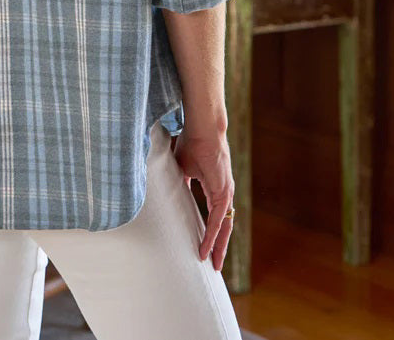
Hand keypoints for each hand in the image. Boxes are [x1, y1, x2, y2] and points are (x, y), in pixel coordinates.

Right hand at [172, 130, 234, 271]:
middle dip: (219, 246)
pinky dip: (211, 236)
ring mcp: (226, 193)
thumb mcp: (183, 167)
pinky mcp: (223, 193)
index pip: (216, 215)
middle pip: (223, 226)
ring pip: (223, 227)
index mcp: (216, 187)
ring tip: (212, 264)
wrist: (202, 128)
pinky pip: (217, 221)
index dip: (212, 232)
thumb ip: (180, 181)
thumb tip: (168, 189)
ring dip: (218, 247)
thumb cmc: (193, 141)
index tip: (204, 247)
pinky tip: (204, 249)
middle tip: (213, 265)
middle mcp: (224, 192)